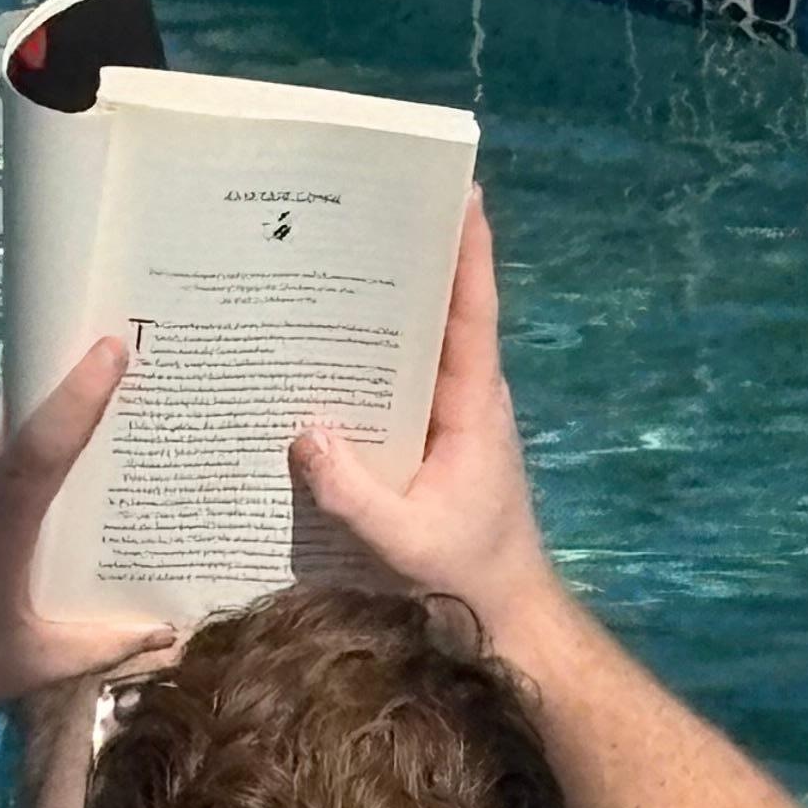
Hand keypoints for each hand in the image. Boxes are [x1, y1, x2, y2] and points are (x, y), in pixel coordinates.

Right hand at [288, 193, 568, 655]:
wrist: (505, 616)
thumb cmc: (468, 576)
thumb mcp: (404, 540)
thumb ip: (353, 492)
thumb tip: (302, 431)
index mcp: (474, 405)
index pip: (473, 312)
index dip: (469, 252)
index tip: (460, 192)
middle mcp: (464, 399)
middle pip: (436, 312)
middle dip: (405, 259)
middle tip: (358, 208)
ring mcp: (446, 419)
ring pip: (411, 349)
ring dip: (376, 310)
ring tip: (321, 262)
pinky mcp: (426, 443)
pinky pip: (392, 389)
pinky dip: (361, 365)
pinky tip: (313, 353)